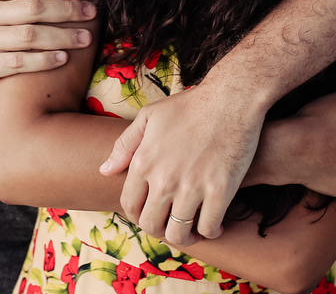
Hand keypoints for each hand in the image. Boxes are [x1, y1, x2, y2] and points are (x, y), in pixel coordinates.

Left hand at [100, 80, 265, 246]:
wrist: (230, 99)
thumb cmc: (189, 106)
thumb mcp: (150, 116)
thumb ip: (125, 144)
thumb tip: (105, 170)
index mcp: (144, 162)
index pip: (130, 206)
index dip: (138, 215)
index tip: (151, 214)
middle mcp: (164, 179)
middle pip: (152, 225)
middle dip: (159, 230)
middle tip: (171, 224)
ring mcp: (192, 187)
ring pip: (179, 233)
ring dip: (185, 237)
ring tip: (191, 230)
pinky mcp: (219, 191)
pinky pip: (209, 228)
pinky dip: (211, 231)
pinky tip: (214, 224)